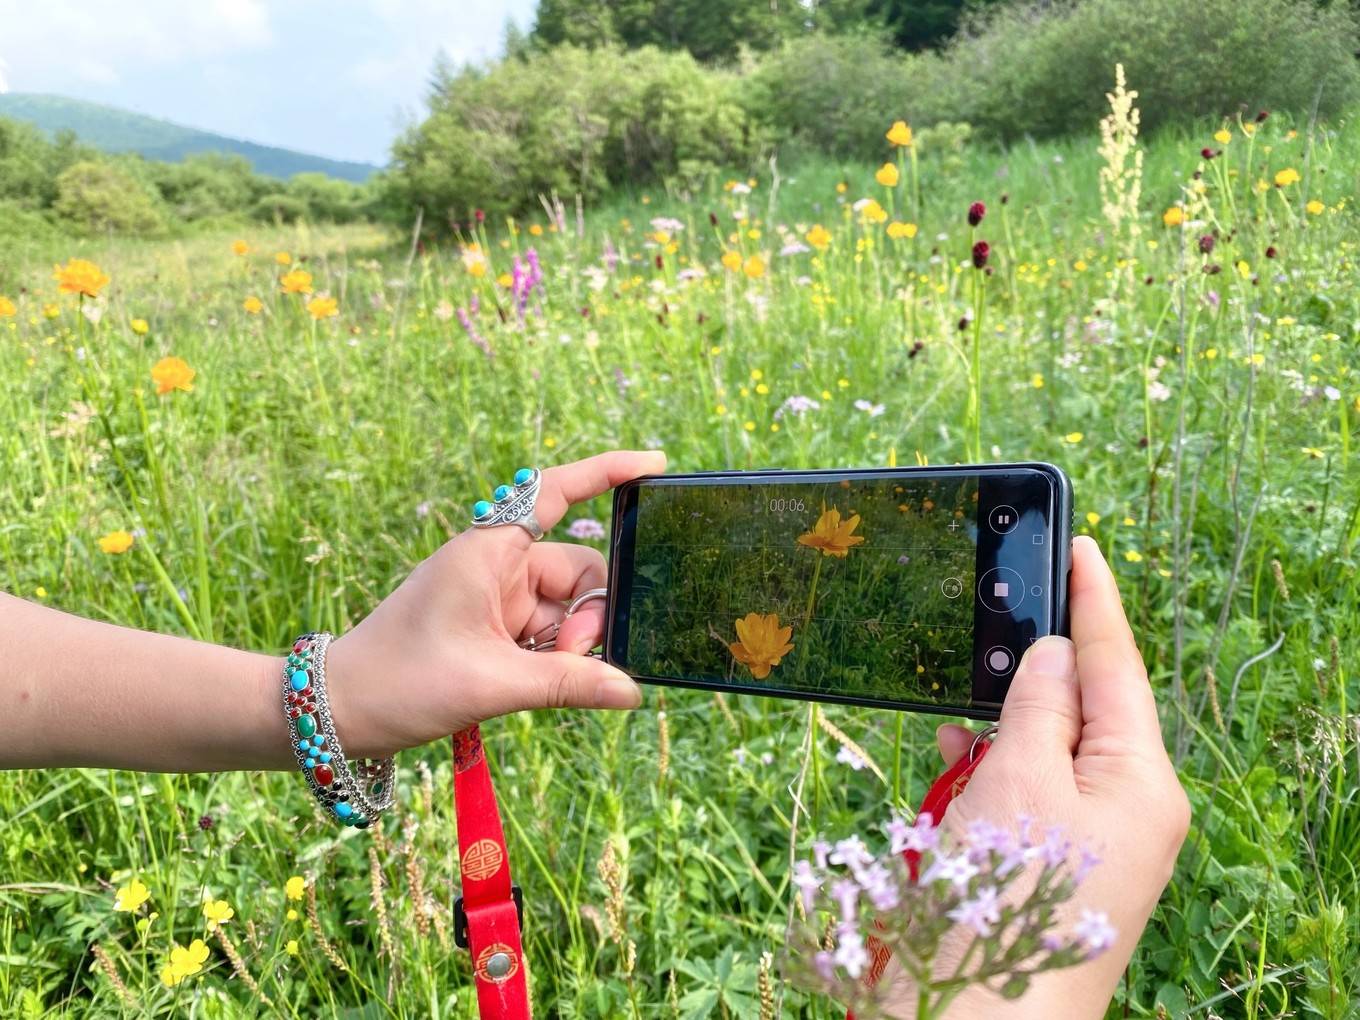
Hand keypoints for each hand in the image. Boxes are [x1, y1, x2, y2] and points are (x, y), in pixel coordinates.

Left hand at [326, 450, 663, 758]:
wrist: (339, 711)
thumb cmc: (399, 681)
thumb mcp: (491, 684)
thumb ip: (568, 684)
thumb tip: (631, 692)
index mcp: (489, 550)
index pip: (557, 492)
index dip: (608, 473)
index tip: (657, 465)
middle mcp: (496, 565)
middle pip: (578, 571)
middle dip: (589, 615)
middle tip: (574, 660)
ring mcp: (496, 598)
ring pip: (567, 609)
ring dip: (571, 646)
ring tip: (541, 682)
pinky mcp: (494, 629)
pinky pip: (548, 634)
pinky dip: (555, 659)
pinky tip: (541, 686)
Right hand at [883, 536, 1190, 1017]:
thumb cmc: (1006, 900)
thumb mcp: (1021, 779)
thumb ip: (1037, 706)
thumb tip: (1054, 655)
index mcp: (1139, 784)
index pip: (1119, 669)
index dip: (1096, 602)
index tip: (1081, 545)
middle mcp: (1119, 811)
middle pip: (1077, 709)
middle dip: (1033, 669)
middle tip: (999, 608)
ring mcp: (1076, 842)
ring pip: (1035, 751)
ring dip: (993, 727)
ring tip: (955, 698)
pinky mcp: (1033, 864)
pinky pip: (1010, 794)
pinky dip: (977, 771)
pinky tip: (948, 756)